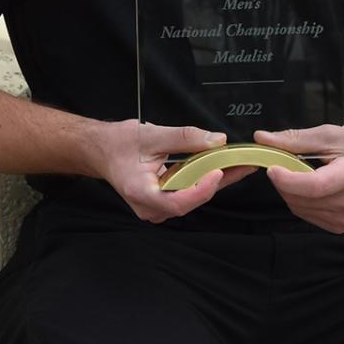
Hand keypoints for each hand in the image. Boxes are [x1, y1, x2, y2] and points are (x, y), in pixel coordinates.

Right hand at [88, 120, 246, 223]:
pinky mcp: (164, 201)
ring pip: (193, 197)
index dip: (202, 189)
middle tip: (243, 163)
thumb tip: (217, 141)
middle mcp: (150, 208)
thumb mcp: (151, 135)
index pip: (179, 202)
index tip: (219, 170)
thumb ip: (184, 138)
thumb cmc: (118, 144)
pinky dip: (205, 178)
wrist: (101, 150)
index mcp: (142, 194)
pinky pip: (189, 192)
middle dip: (218, 180)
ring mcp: (157, 207)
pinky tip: (222, 165)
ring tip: (240, 163)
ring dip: (216, 179)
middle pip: (191, 200)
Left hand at [255, 124, 343, 233]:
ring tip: (300, 173)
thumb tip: (262, 139)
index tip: (272, 167)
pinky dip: (300, 201)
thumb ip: (296, 138)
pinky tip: (309, 187)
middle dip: (284, 181)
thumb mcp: (332, 135)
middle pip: (303, 198)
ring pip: (300, 209)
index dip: (288, 179)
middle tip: (283, 162)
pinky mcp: (342, 227)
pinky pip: (308, 216)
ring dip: (291, 191)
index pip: (314, 186)